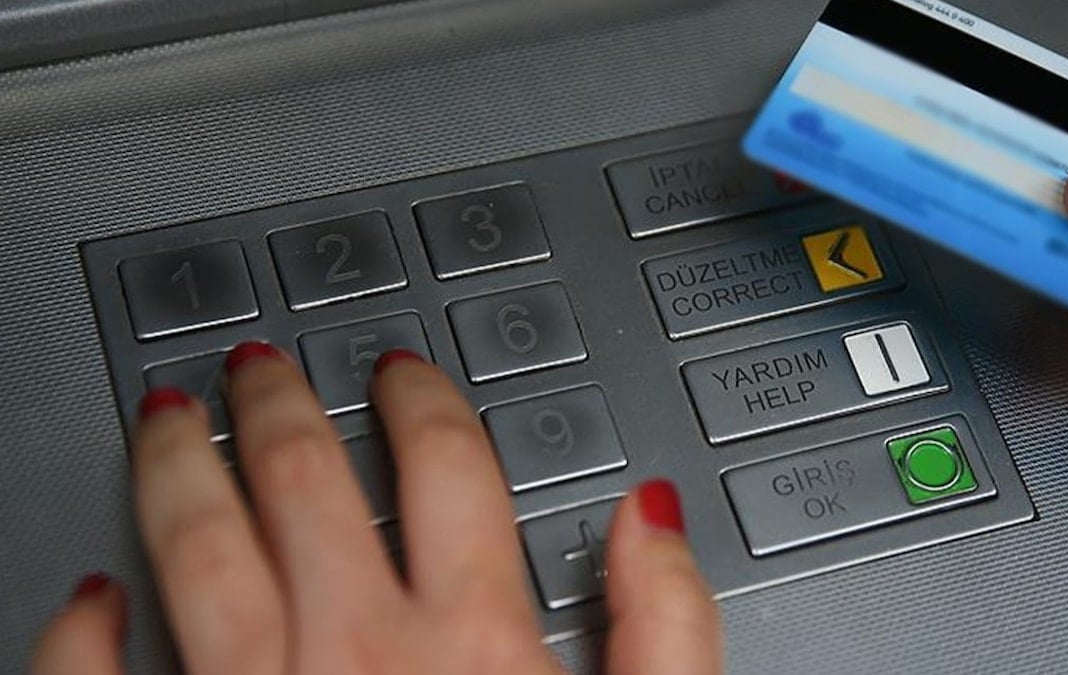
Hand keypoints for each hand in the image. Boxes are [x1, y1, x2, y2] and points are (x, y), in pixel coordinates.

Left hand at [31, 343, 721, 673]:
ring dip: (174, 468)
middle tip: (257, 368)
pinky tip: (85, 600)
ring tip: (163, 418)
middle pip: (304, 481)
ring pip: (194, 546)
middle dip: (277, 408)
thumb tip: (646, 518)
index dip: (423, 404)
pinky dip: (78, 632)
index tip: (400, 375)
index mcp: (472, 646)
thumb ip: (666, 631)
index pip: (448, 471)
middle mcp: (353, 655)